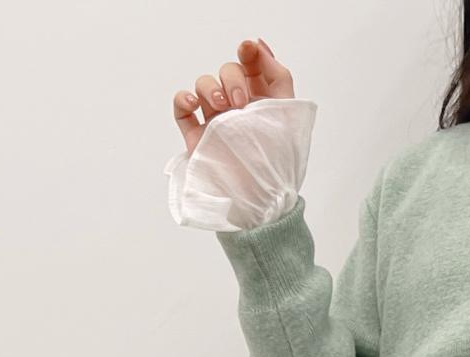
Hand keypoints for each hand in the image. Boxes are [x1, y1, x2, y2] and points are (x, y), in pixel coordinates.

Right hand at [172, 38, 294, 153]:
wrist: (260, 198)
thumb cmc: (278, 161)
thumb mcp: (288, 114)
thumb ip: (278, 76)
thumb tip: (257, 45)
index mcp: (260, 101)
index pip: (249, 65)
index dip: (247, 54)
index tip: (247, 51)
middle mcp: (237, 108)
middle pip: (227, 72)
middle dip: (233, 79)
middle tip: (241, 104)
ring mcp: (215, 120)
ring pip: (204, 84)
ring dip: (211, 88)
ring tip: (222, 108)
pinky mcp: (197, 135)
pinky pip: (181, 107)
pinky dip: (183, 98)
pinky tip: (193, 103)